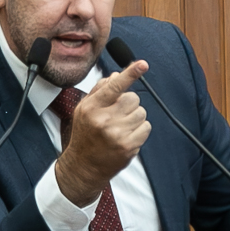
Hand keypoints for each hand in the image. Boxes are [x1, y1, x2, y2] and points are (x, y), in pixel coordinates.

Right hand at [55, 61, 151, 206]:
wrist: (83, 166)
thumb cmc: (85, 134)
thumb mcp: (84, 109)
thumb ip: (100, 90)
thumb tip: (117, 75)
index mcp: (92, 107)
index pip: (114, 86)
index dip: (130, 73)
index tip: (143, 64)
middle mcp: (103, 119)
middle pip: (133, 98)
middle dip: (128, 104)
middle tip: (117, 115)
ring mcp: (116, 134)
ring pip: (141, 112)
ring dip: (134, 118)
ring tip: (120, 127)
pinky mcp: (128, 146)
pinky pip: (146, 127)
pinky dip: (140, 131)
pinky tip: (127, 136)